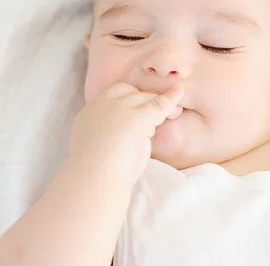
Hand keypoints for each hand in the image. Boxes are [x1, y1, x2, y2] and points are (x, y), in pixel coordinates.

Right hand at [69, 82, 183, 186]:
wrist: (94, 177)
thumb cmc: (95, 172)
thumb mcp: (95, 148)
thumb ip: (106, 136)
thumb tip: (119, 138)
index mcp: (90, 113)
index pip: (112, 95)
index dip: (128, 99)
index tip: (139, 110)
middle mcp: (103, 105)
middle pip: (129, 93)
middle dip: (145, 99)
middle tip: (160, 112)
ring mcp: (120, 108)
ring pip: (144, 98)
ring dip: (160, 102)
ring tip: (176, 111)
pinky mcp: (138, 117)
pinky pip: (158, 105)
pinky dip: (170, 100)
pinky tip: (178, 93)